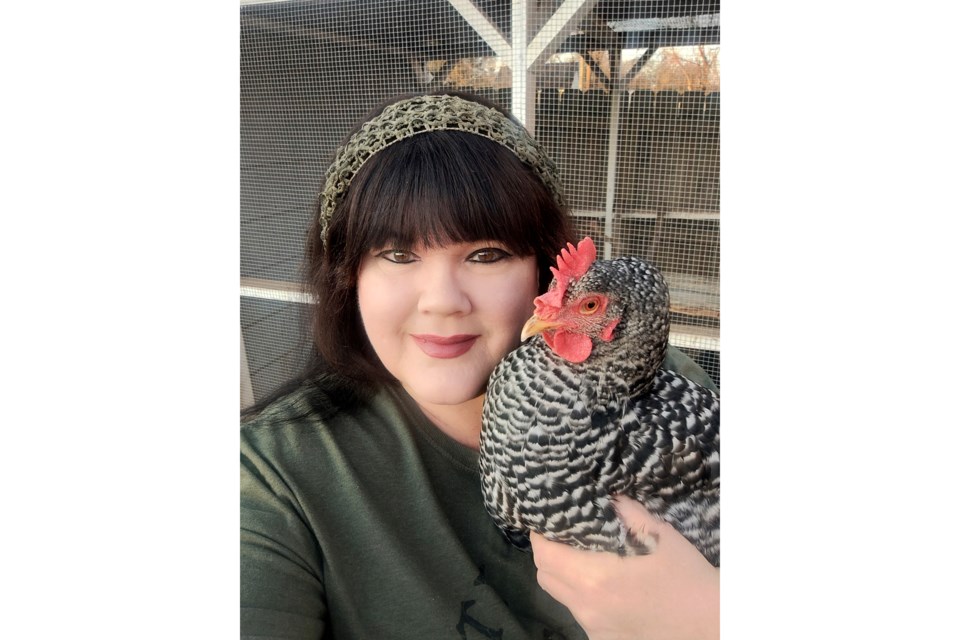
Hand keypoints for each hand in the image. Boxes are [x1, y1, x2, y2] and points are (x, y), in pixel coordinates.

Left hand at [530, 496, 718, 639]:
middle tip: (564, 537)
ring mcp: (595, 628)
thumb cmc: (687, 577)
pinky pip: (581, 614)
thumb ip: (625, 511)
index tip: (547, 521)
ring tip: (586, 560)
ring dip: (565, 576)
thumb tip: (604, 494)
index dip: (541, 535)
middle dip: (549, 554)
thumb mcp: (658, 534)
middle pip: (545, 576)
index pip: (545, 554)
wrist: (713, 624)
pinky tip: (608, 588)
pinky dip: (584, 598)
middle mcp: (587, 606)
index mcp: (595, 577)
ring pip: (562, 597)